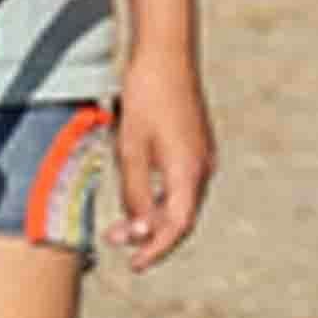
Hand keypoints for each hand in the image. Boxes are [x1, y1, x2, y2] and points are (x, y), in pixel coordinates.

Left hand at [107, 54, 215, 271]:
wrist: (166, 53)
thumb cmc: (146, 95)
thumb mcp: (130, 148)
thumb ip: (135, 192)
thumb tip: (140, 227)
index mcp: (188, 171)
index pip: (177, 227)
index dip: (156, 249)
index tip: (135, 264)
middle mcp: (202, 168)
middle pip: (179, 217)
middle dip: (148, 234)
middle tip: (115, 241)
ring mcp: (201, 156)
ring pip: (178, 201)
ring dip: (151, 215)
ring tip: (119, 221)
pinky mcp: (195, 146)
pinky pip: (179, 183)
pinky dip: (158, 196)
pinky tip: (136, 192)